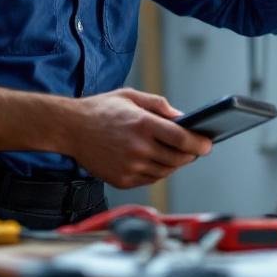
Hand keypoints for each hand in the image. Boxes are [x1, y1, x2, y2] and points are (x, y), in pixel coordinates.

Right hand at [63, 88, 211, 189]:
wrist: (69, 128)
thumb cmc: (99, 110)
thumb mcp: (130, 97)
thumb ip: (158, 105)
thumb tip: (181, 117)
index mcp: (143, 124)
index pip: (182, 139)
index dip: (199, 144)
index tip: (207, 145)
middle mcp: (138, 148)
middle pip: (177, 159)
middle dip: (189, 155)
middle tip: (193, 149)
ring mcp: (130, 167)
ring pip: (165, 171)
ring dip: (174, 164)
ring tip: (174, 154)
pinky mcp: (122, 180)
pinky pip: (150, 179)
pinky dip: (157, 171)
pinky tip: (154, 160)